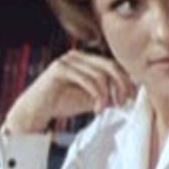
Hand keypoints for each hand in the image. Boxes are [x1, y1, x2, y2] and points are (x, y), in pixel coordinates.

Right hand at [3, 50, 134, 133]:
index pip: (113, 65)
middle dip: (121, 85)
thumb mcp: (91, 97)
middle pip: (110, 66)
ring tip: (106, 108)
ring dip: (108, 94)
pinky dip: (97, 95)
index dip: (126, 80)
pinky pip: (87, 80)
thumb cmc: (62, 103)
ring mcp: (67, 60)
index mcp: (85, 60)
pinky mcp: (60, 69)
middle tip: (123, 102)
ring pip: (100, 75)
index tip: (132, 97)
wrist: (36, 111)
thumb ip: (108, 92)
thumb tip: (130, 93)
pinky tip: (98, 108)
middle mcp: (77, 56)